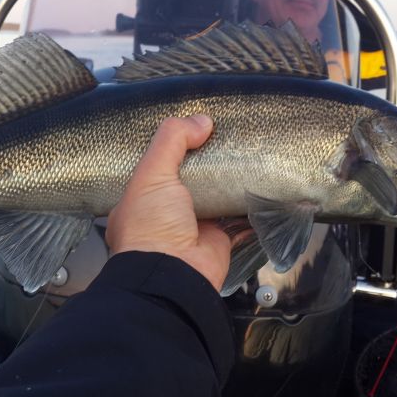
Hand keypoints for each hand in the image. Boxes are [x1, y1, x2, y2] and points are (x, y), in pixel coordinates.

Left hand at [106, 115, 231, 290]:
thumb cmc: (150, 226)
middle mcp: (163, 215)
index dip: (172, 150)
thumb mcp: (152, 173)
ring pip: (213, 200)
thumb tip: (200, 120)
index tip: (192, 130)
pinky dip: (247, 209)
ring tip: (244, 158)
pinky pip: (236, 220)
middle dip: (204, 166)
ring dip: (226, 185)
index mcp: (138, 201)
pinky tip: (259, 190)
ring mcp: (191, 228)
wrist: (173, 275)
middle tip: (224, 141)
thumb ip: (172, 141)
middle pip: (187, 182)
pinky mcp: (217, 240)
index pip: (154, 168)